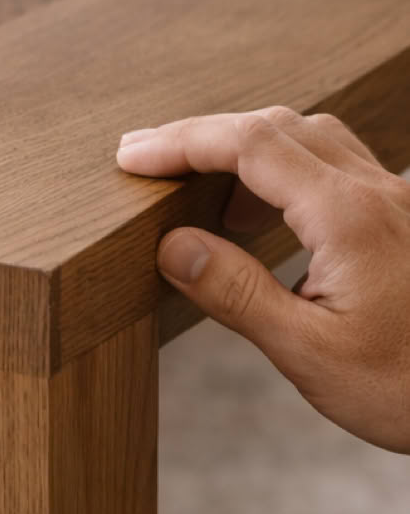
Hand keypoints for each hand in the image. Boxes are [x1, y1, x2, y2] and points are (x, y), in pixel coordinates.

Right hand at [117, 107, 409, 453]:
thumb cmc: (409, 388)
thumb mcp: (310, 353)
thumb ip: (237, 292)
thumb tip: (172, 245)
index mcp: (349, 217)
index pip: (249, 145)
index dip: (182, 142)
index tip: (131, 156)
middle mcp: (377, 192)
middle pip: (276, 125)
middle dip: (205, 136)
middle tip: (148, 162)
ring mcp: (397, 199)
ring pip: (310, 136)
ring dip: (246, 149)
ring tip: (202, 195)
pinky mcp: (404, 217)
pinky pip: (336, 163)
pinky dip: (285, 168)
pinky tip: (268, 214)